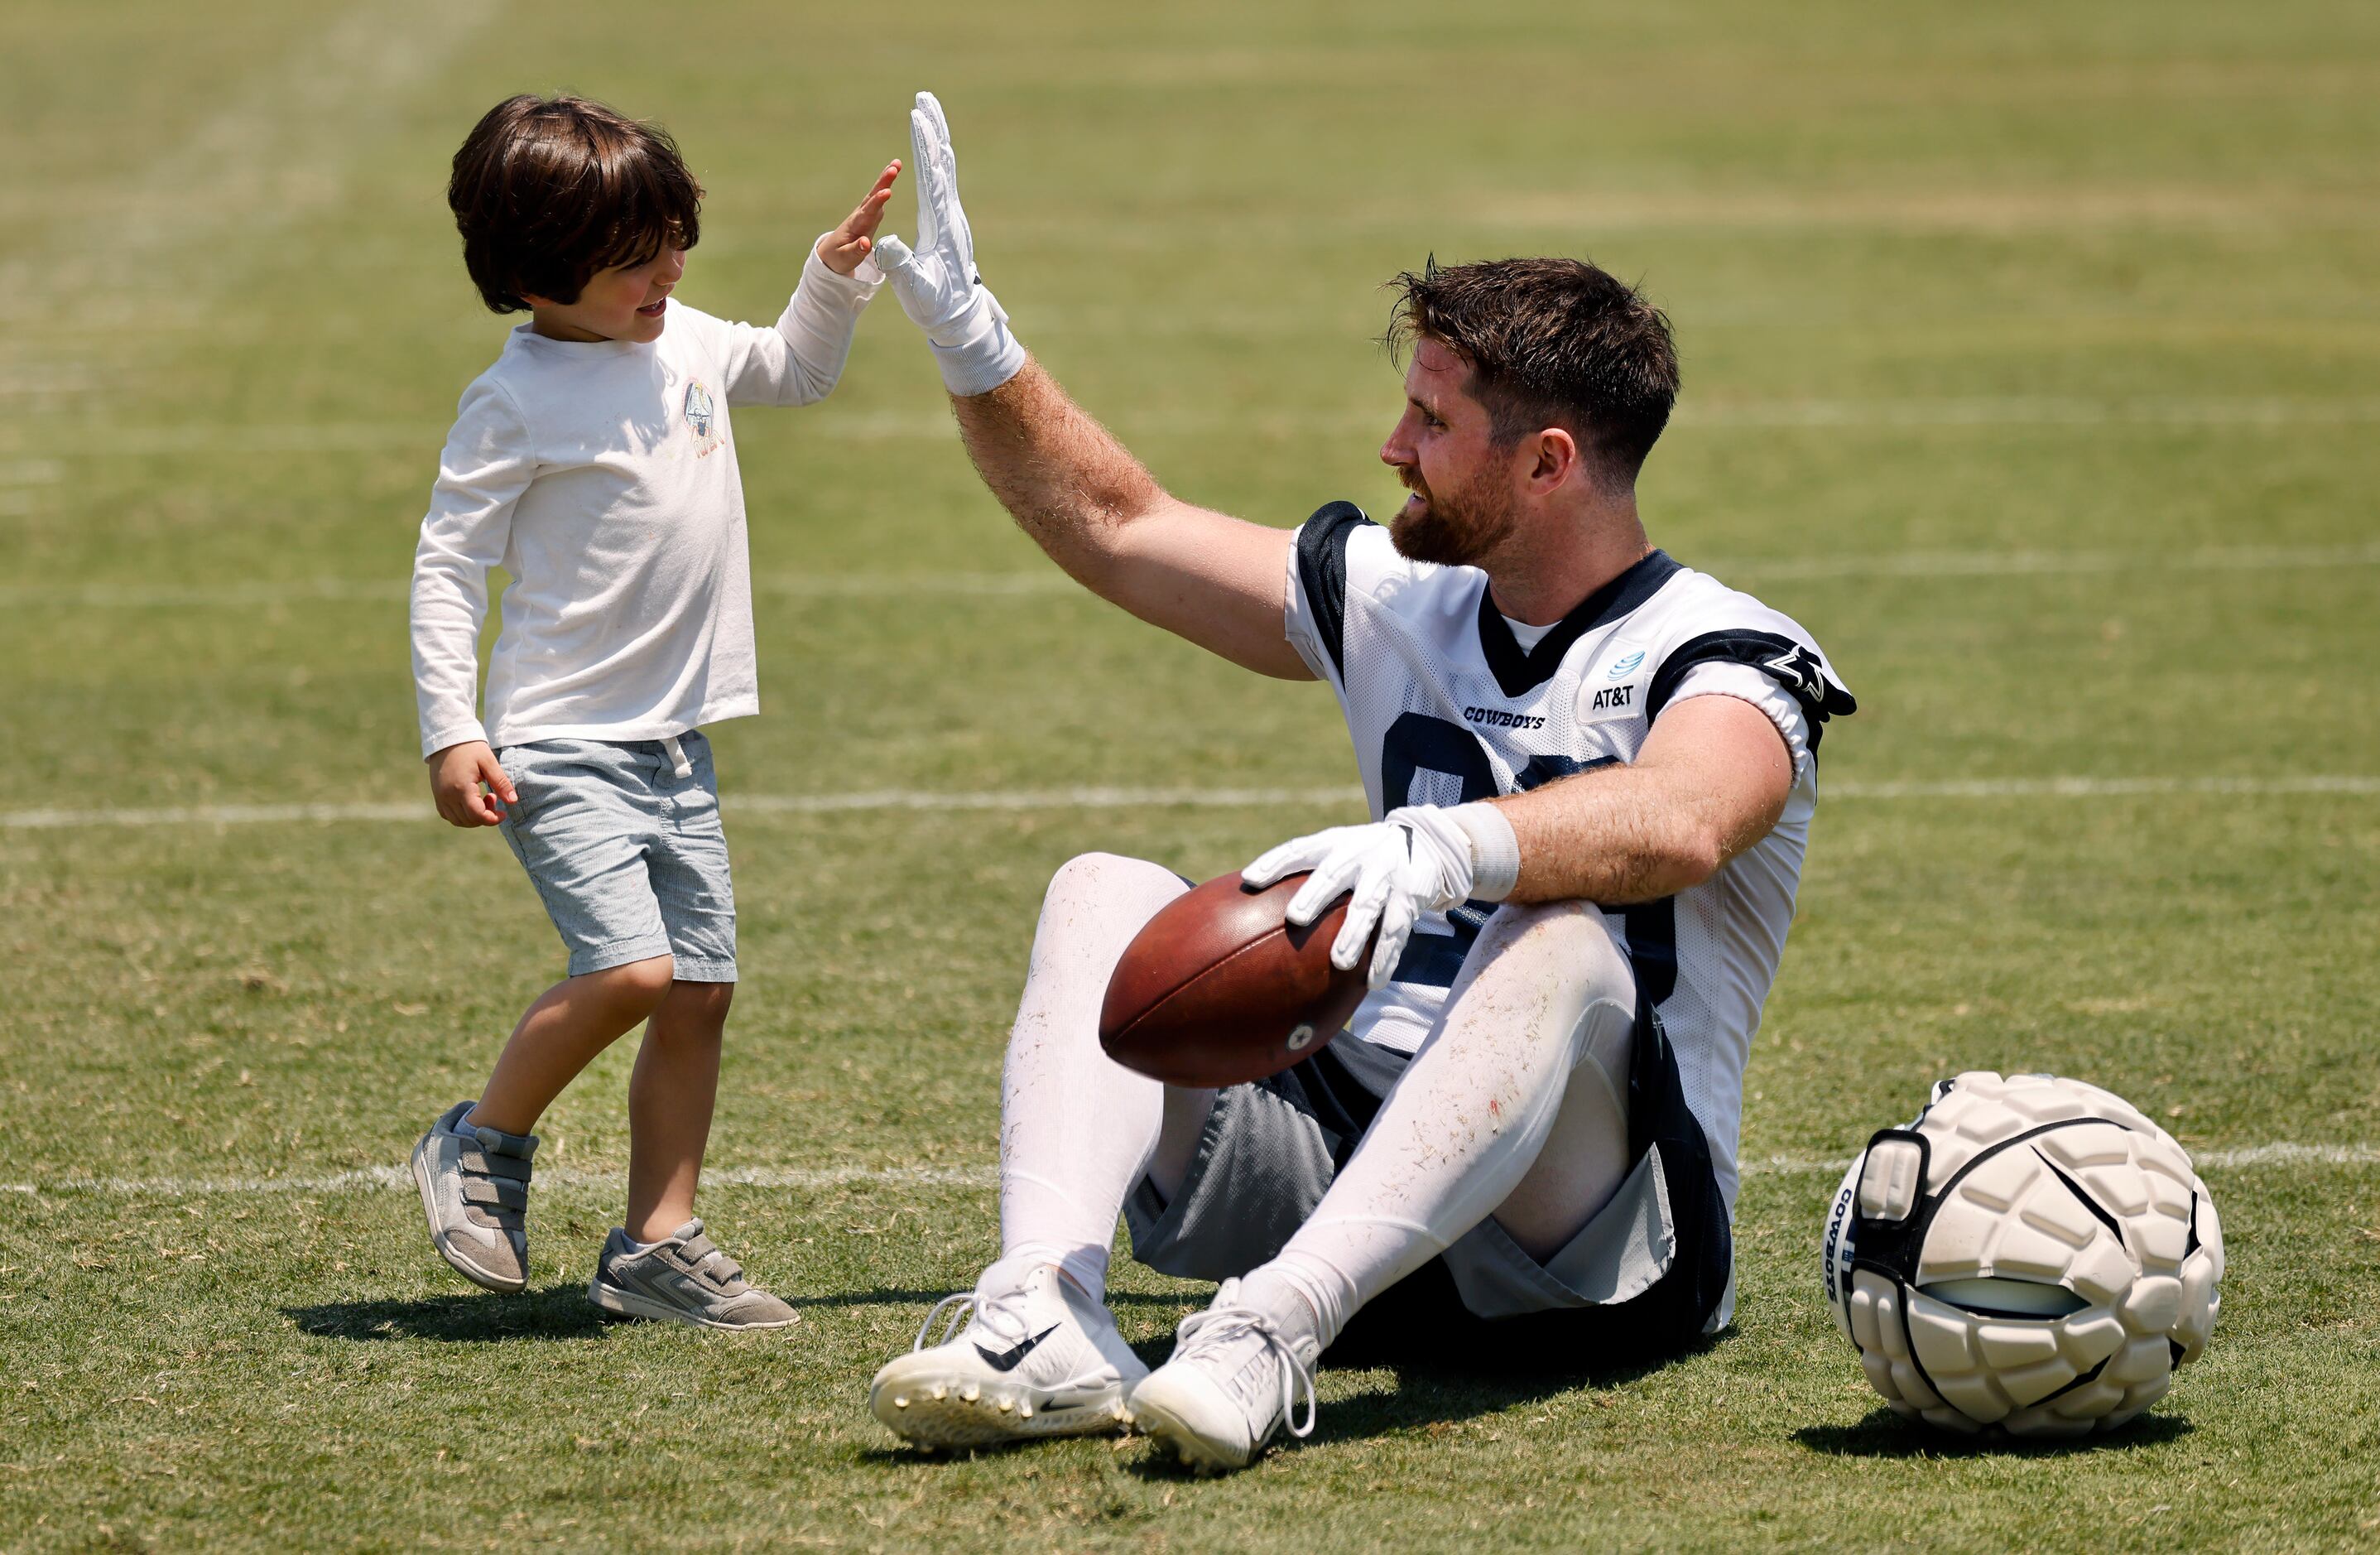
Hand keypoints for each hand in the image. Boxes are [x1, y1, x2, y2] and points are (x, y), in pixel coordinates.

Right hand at [427, 740, 515, 827]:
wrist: (448, 739)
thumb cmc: (471, 748)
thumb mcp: (489, 762)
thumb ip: (501, 783)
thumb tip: (513, 801)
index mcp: (461, 787)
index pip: (477, 815)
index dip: (493, 819)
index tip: (504, 813)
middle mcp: (447, 796)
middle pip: (469, 820)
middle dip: (486, 816)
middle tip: (494, 797)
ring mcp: (440, 797)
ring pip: (458, 821)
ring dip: (474, 817)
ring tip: (483, 798)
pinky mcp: (437, 796)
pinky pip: (448, 815)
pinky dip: (462, 815)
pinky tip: (472, 802)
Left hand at [816, 160, 900, 277]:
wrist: (831, 253)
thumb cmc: (838, 257)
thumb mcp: (845, 259)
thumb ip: (856, 251)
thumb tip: (867, 243)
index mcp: (855, 226)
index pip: (867, 212)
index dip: (877, 202)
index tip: (887, 192)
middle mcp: (860, 216)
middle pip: (872, 197)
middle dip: (883, 182)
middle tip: (894, 167)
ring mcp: (865, 213)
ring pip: (875, 194)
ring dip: (885, 179)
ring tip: (896, 165)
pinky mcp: (869, 214)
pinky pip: (878, 197)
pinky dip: (885, 185)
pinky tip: (892, 173)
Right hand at [872, 91, 1025, 392]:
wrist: (961, 319)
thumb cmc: (937, 307)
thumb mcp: (916, 289)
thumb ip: (900, 267)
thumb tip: (885, 244)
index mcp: (941, 224)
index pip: (932, 176)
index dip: (924, 146)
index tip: (918, 117)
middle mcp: (951, 214)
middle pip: (942, 162)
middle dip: (933, 129)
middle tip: (925, 97)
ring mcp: (952, 217)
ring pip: (945, 168)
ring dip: (936, 139)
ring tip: (929, 113)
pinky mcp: (949, 223)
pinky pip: (943, 181)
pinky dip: (937, 160)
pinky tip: (936, 151)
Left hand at [1242, 807, 1479, 988]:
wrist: (1425, 841)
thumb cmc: (1362, 853)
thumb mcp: (1337, 849)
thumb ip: (1303, 869)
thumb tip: (1250, 900)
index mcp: (1335, 844)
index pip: (1299, 848)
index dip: (1274, 862)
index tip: (1249, 880)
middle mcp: (1360, 856)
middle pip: (1335, 875)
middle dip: (1316, 895)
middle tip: (1295, 918)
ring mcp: (1387, 878)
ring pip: (1369, 908)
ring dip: (1355, 935)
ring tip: (1339, 962)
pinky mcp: (1409, 899)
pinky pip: (1397, 932)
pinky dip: (1386, 958)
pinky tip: (1373, 982)